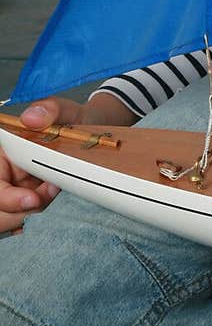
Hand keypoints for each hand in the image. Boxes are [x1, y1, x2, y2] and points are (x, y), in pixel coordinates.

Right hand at [1, 94, 134, 234]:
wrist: (90, 129)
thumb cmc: (71, 119)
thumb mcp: (65, 110)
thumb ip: (50, 109)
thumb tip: (32, 117)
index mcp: (5, 150)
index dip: (8, 197)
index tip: (32, 198)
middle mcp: (5, 170)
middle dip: (20, 209)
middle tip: (48, 193)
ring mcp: (14, 185)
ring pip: (8, 216)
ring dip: (31, 210)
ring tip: (53, 188)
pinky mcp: (26, 197)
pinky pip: (22, 216)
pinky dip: (36, 210)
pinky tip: (50, 195)